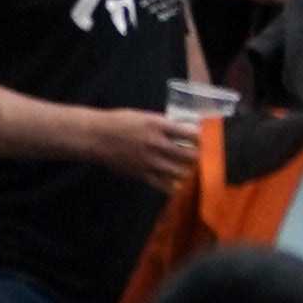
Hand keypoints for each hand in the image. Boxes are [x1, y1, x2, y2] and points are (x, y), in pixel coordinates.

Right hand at [78, 103, 204, 189]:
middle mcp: (156, 143)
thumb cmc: (120, 122)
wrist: (97, 136)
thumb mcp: (143, 116)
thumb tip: (182, 129)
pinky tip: (180, 186)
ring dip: (189, 172)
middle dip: (198, 157)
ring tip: (194, 171)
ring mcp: (149, 161)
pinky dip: (174, 186)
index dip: (200, 138)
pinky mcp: (142, 174)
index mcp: (157, 125)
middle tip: (203, 158)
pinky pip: (163, 185)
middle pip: (187, 154)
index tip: (205, 140)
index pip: (187, 132)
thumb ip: (162, 124)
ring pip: (178, 171)